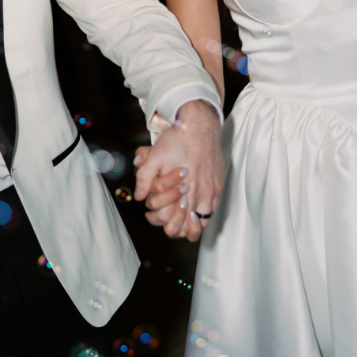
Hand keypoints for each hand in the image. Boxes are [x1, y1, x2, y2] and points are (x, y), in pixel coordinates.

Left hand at [133, 100, 222, 240]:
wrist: (200, 126)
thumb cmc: (178, 140)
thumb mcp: (155, 157)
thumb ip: (145, 178)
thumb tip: (139, 196)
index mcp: (185, 189)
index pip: (177, 222)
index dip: (167, 227)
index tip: (157, 221)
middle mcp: (201, 193)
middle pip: (192, 227)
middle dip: (178, 229)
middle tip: (169, 228)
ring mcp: (212, 190)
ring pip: (205, 221)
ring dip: (193, 225)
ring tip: (183, 224)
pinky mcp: (218, 185)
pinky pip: (213, 208)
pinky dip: (204, 214)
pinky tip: (195, 211)